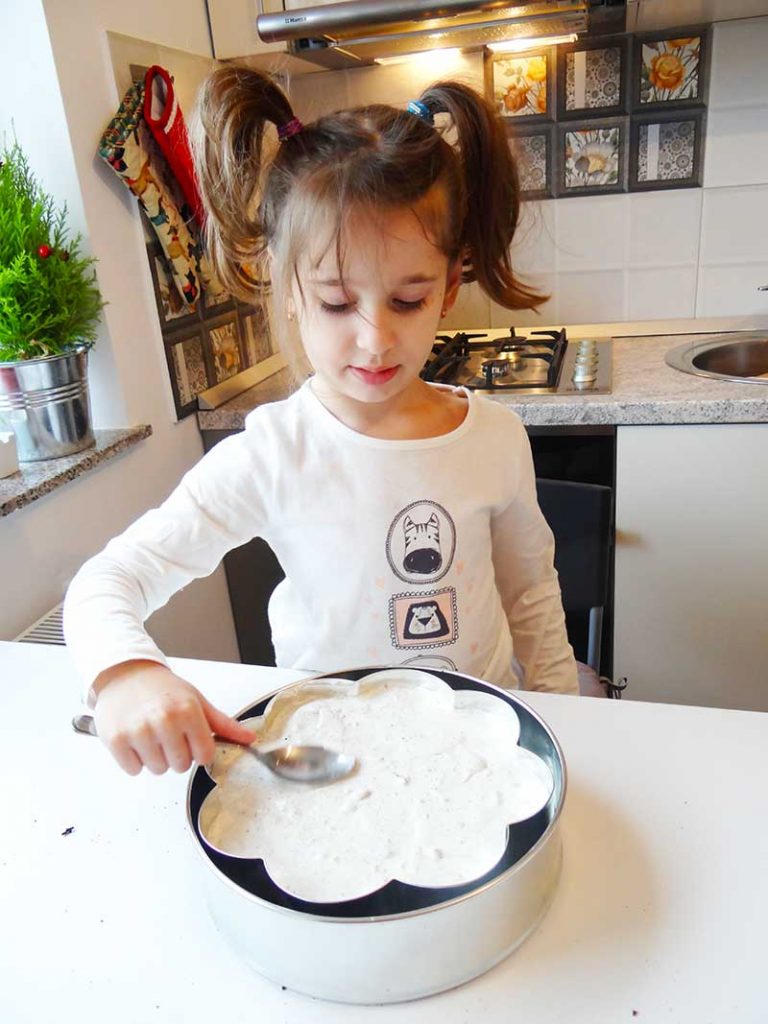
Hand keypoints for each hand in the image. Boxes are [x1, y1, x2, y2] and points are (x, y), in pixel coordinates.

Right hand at [92, 660, 255, 775]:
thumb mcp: (196, 700)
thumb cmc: (163, 688)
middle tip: (167, 734)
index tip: (190, 738)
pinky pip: (133, 770)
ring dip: (155, 758)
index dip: (198, 750)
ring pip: (157, 770)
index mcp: (187, 711)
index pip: (205, 756)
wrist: (126, 674)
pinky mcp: (115, 740)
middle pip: (180, 766)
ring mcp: (138, 731)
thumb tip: (250, 738)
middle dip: (176, 754)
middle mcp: (163, 721)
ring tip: (150, 734)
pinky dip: (134, 760)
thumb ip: (223, 724)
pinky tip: (135, 739)